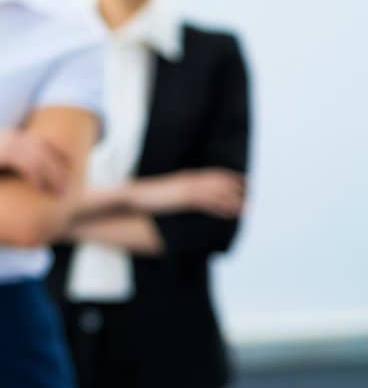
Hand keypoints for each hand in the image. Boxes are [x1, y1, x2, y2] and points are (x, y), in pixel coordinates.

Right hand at [0, 129, 72, 194]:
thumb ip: (11, 167)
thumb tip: (25, 180)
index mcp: (11, 136)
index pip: (43, 142)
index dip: (59, 158)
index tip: (69, 175)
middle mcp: (10, 136)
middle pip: (46, 149)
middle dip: (61, 169)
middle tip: (68, 188)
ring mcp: (4, 143)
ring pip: (39, 157)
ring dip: (53, 175)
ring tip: (59, 192)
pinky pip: (26, 163)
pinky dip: (37, 175)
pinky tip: (40, 188)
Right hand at [129, 169, 245, 217]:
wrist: (136, 195)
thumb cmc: (149, 194)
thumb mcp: (168, 189)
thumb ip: (180, 189)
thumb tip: (187, 195)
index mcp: (187, 176)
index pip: (213, 173)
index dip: (230, 177)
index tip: (244, 181)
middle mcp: (190, 179)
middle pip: (219, 181)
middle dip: (237, 187)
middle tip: (251, 193)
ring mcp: (188, 188)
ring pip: (217, 192)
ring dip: (234, 200)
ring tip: (247, 207)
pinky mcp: (184, 198)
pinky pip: (208, 203)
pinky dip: (222, 207)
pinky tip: (231, 213)